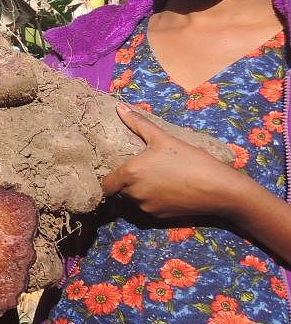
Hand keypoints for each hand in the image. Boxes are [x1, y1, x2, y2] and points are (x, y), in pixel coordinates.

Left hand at [101, 104, 246, 219]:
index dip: (108, 179)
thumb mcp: (163, 138)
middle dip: (126, 182)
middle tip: (141, 170)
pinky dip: (153, 201)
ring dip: (139, 191)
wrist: (218, 188)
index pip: (105, 185)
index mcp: (130, 174)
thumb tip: (119, 106)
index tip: (115, 171)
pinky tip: (167, 189)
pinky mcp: (160, 217)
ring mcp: (147, 207)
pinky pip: (148, 208)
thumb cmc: (189, 159)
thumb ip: (138, 123)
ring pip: (134, 200)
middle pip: (120, 191)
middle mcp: (134, 194)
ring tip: (156, 178)